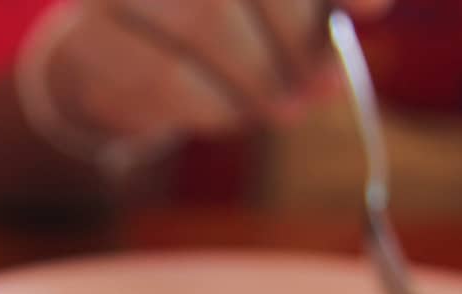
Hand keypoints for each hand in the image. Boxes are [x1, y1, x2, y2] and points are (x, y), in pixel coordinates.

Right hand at [21, 0, 392, 147]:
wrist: (111, 58)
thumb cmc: (206, 19)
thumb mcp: (266, 3)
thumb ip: (317, 1)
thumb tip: (371, 9)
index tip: (375, 11)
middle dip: (296, 38)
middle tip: (320, 84)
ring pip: (205, 23)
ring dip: (258, 79)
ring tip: (284, 108)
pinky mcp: (86, 40)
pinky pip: (166, 78)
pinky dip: (215, 107)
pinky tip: (233, 115)